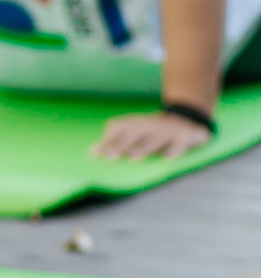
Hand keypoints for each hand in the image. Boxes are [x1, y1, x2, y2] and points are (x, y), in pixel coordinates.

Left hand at [92, 110, 212, 161]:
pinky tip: (167, 158)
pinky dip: (175, 150)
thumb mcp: (132, 133)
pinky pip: (180, 143)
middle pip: (133, 135)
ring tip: (132, 158)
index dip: (107, 141)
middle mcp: (149, 125)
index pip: (117, 129)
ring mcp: (167, 130)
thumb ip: (112, 142)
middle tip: (109, 157)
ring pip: (154, 140)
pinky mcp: (184, 136)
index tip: (96, 155)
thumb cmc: (150, 131)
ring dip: (143, 148)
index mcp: (134, 123)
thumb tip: (91, 153)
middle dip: (121, 145)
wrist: (186, 119)